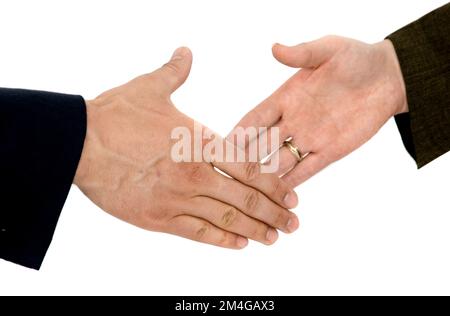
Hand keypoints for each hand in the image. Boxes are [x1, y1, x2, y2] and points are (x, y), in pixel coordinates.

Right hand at [74, 47, 298, 248]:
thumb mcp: (150, 88)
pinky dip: (221, 240)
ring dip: (255, 229)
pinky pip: (197, 233)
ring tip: (274, 237)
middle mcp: (195, 174)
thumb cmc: (115, 115)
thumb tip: (185, 52)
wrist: (79, 143)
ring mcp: (177, 199)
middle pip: (245, 198)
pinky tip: (239, 244)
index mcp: (199, 142)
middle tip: (293, 223)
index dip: (274, 185)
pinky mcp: (158, 219)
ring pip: (226, 219)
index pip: (248, 168)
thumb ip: (175, 73)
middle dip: (273, 212)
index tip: (290, 195)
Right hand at [231, 36, 407, 186]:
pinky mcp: (329, 152)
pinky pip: (306, 170)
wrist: (387, 79)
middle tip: (224, 178)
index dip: (237, 132)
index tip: (217, 147)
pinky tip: (277, 197)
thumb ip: (303, 52)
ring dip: (264, 177)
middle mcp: (292, 121)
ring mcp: (309, 139)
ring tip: (246, 194)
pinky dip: (293, 183)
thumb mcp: (329, 50)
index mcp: (286, 98)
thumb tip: (275, 48)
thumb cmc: (356, 59)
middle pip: (260, 145)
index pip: (254, 119)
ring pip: (279, 162)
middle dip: (243, 161)